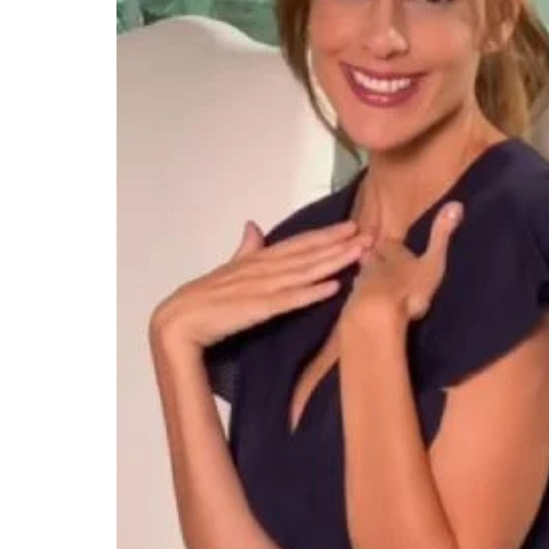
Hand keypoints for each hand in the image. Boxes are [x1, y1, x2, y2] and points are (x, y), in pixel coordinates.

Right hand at [149, 219, 371, 352]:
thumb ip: (245, 250)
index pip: (297, 244)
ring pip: (304, 272)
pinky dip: (312, 293)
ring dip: (333, 262)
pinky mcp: (256, 309)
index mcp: (256, 260)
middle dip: (338, 244)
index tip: (353, 226)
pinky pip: (289, 300)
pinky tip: (334, 287)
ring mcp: (259, 288)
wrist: (178, 324)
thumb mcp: (229, 270)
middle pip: (306, 253)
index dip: (325, 235)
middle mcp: (261, 269)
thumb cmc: (204, 301)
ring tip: (360, 254)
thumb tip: (253, 224)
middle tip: (370, 234)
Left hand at [343, 201, 463, 325]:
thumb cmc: (410, 287)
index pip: (389, 244)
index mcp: (393, 253)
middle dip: (374, 259)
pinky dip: (361, 300)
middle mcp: (373, 264)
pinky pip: (357, 299)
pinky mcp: (354, 305)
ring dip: (367, 279)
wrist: (378, 314)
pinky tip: (365, 306)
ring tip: (373, 284)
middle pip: (371, 257)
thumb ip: (441, 236)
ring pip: (362, 277)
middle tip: (377, 262)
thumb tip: (456, 203)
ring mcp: (360, 285)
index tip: (390, 246)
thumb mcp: (433, 261)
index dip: (390, 246)